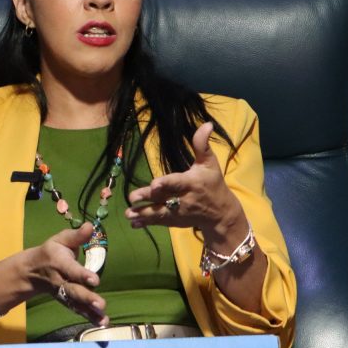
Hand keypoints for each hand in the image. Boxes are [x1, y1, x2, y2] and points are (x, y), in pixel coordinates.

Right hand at [26, 222, 108, 326]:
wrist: (31, 271)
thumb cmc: (51, 252)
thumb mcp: (60, 239)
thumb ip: (77, 235)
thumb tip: (90, 226)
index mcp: (60, 263)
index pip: (72, 270)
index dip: (82, 275)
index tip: (95, 280)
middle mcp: (61, 281)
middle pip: (74, 291)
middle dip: (87, 298)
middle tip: (100, 304)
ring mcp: (64, 293)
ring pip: (76, 304)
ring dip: (90, 312)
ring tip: (103, 319)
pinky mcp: (68, 301)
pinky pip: (78, 310)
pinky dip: (89, 317)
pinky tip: (102, 323)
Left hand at [125, 122, 243, 239]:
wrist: (220, 214)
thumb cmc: (213, 184)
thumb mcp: (210, 164)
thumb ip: (202, 145)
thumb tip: (206, 124)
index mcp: (191, 183)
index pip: (177, 183)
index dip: (166, 184)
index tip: (154, 184)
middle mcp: (183, 199)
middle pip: (163, 199)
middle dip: (148, 199)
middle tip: (132, 197)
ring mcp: (178, 212)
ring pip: (158, 214)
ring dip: (142, 214)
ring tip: (128, 213)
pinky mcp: (174, 221)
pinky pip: (159, 223)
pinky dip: (146, 223)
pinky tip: (133, 223)